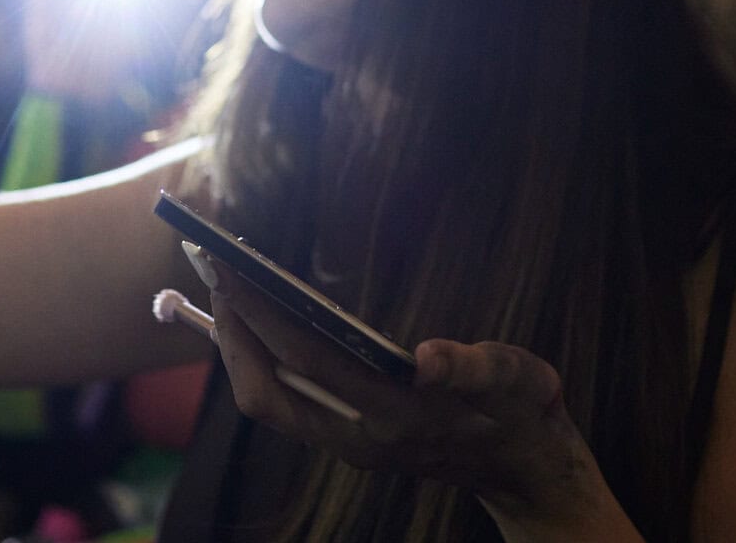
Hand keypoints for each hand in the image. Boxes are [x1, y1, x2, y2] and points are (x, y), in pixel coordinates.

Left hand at [207, 266, 634, 539]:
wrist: (526, 470)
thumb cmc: (523, 412)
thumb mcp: (520, 383)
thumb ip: (477, 369)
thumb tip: (431, 359)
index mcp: (397, 417)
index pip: (307, 363)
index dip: (260, 317)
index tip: (227, 269)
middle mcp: (358, 438)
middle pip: (267, 391)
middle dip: (230, 329)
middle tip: (209, 265)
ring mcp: (347, 444)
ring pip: (268, 401)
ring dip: (237, 345)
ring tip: (222, 284)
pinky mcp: (345, 439)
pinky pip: (283, 401)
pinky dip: (259, 358)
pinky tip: (256, 318)